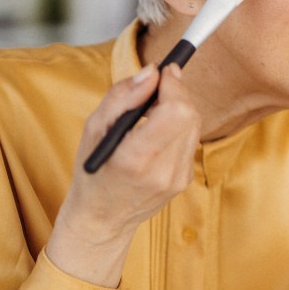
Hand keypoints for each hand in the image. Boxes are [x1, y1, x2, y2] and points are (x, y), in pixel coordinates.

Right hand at [46, 63, 200, 286]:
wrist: (102, 218)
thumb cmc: (93, 169)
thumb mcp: (94, 128)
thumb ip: (123, 96)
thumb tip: (152, 72)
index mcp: (135, 158)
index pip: (176, 111)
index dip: (174, 85)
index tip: (164, 72)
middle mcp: (162, 171)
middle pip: (189, 115)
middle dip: (177, 93)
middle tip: (158, 86)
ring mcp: (177, 179)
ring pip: (194, 126)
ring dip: (179, 109)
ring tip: (154, 110)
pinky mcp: (185, 181)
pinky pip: (191, 141)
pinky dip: (179, 128)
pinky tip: (158, 133)